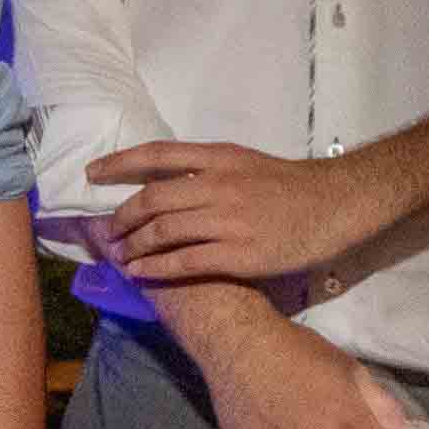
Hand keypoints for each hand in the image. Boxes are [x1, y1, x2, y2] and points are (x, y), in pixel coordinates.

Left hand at [81, 141, 406, 294]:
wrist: (336, 205)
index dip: (120, 163)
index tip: (92, 173)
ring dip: (134, 246)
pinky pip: (184, 263)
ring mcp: (227, 221)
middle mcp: (218, 185)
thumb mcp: (247, 163)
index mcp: (220, 158)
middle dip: (122, 217)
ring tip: (120, 256)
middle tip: (108, 231)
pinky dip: (156, 268)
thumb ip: (211, 171)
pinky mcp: (238, 254)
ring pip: (162, 232)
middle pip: (152, 199)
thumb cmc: (294, 185)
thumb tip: (174, 183)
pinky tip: (141, 273)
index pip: (157, 155)